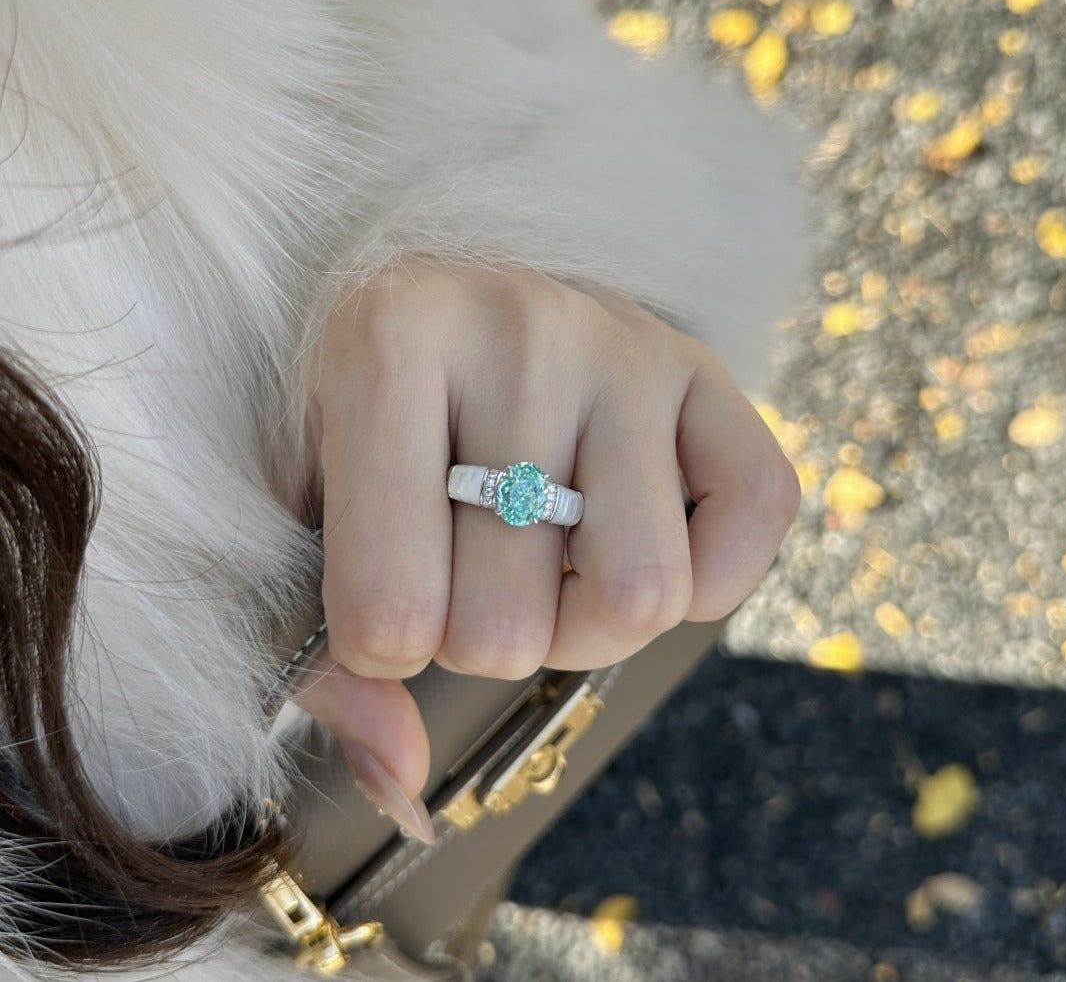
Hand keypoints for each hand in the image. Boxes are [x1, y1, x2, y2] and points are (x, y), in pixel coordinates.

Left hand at [293, 259, 797, 839]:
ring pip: (639, 596)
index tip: (384, 595)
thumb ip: (316, 656)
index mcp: (386, 349)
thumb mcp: (297, 504)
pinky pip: (753, 524)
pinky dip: (703, 576)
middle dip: (484, 637)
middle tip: (468, 564)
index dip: (383, 650)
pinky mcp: (708, 372)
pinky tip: (634, 534)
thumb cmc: (367, 409)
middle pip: (514, 628)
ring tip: (550, 560)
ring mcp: (628, 347)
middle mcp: (520, 332)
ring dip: (586, 621)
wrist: (453, 292)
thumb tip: (405, 787)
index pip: (388, 615)